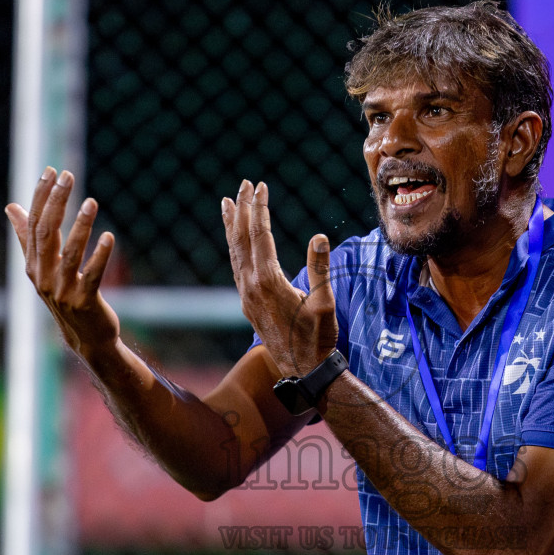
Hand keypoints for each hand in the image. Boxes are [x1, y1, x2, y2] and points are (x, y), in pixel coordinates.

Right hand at [7, 167, 119, 360]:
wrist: (85, 337)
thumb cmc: (66, 296)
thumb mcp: (44, 267)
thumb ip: (28, 237)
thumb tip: (11, 207)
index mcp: (33, 264)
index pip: (34, 224)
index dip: (40, 197)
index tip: (51, 171)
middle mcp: (43, 276)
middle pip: (47, 234)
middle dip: (57, 203)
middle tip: (68, 177)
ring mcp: (62, 291)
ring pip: (70, 253)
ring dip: (81, 226)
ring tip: (91, 202)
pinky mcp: (84, 302)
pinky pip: (92, 275)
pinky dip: (100, 255)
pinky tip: (109, 236)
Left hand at [222, 179, 336, 377]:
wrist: (303, 370)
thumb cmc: (319, 338)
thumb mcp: (324, 304)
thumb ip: (320, 270)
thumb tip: (319, 236)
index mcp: (268, 281)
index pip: (259, 235)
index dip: (259, 208)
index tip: (260, 185)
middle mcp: (251, 286)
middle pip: (242, 239)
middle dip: (243, 209)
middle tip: (244, 184)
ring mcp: (246, 295)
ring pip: (234, 252)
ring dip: (232, 226)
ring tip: (228, 204)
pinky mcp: (248, 304)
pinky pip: (236, 267)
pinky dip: (234, 247)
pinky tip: (236, 241)